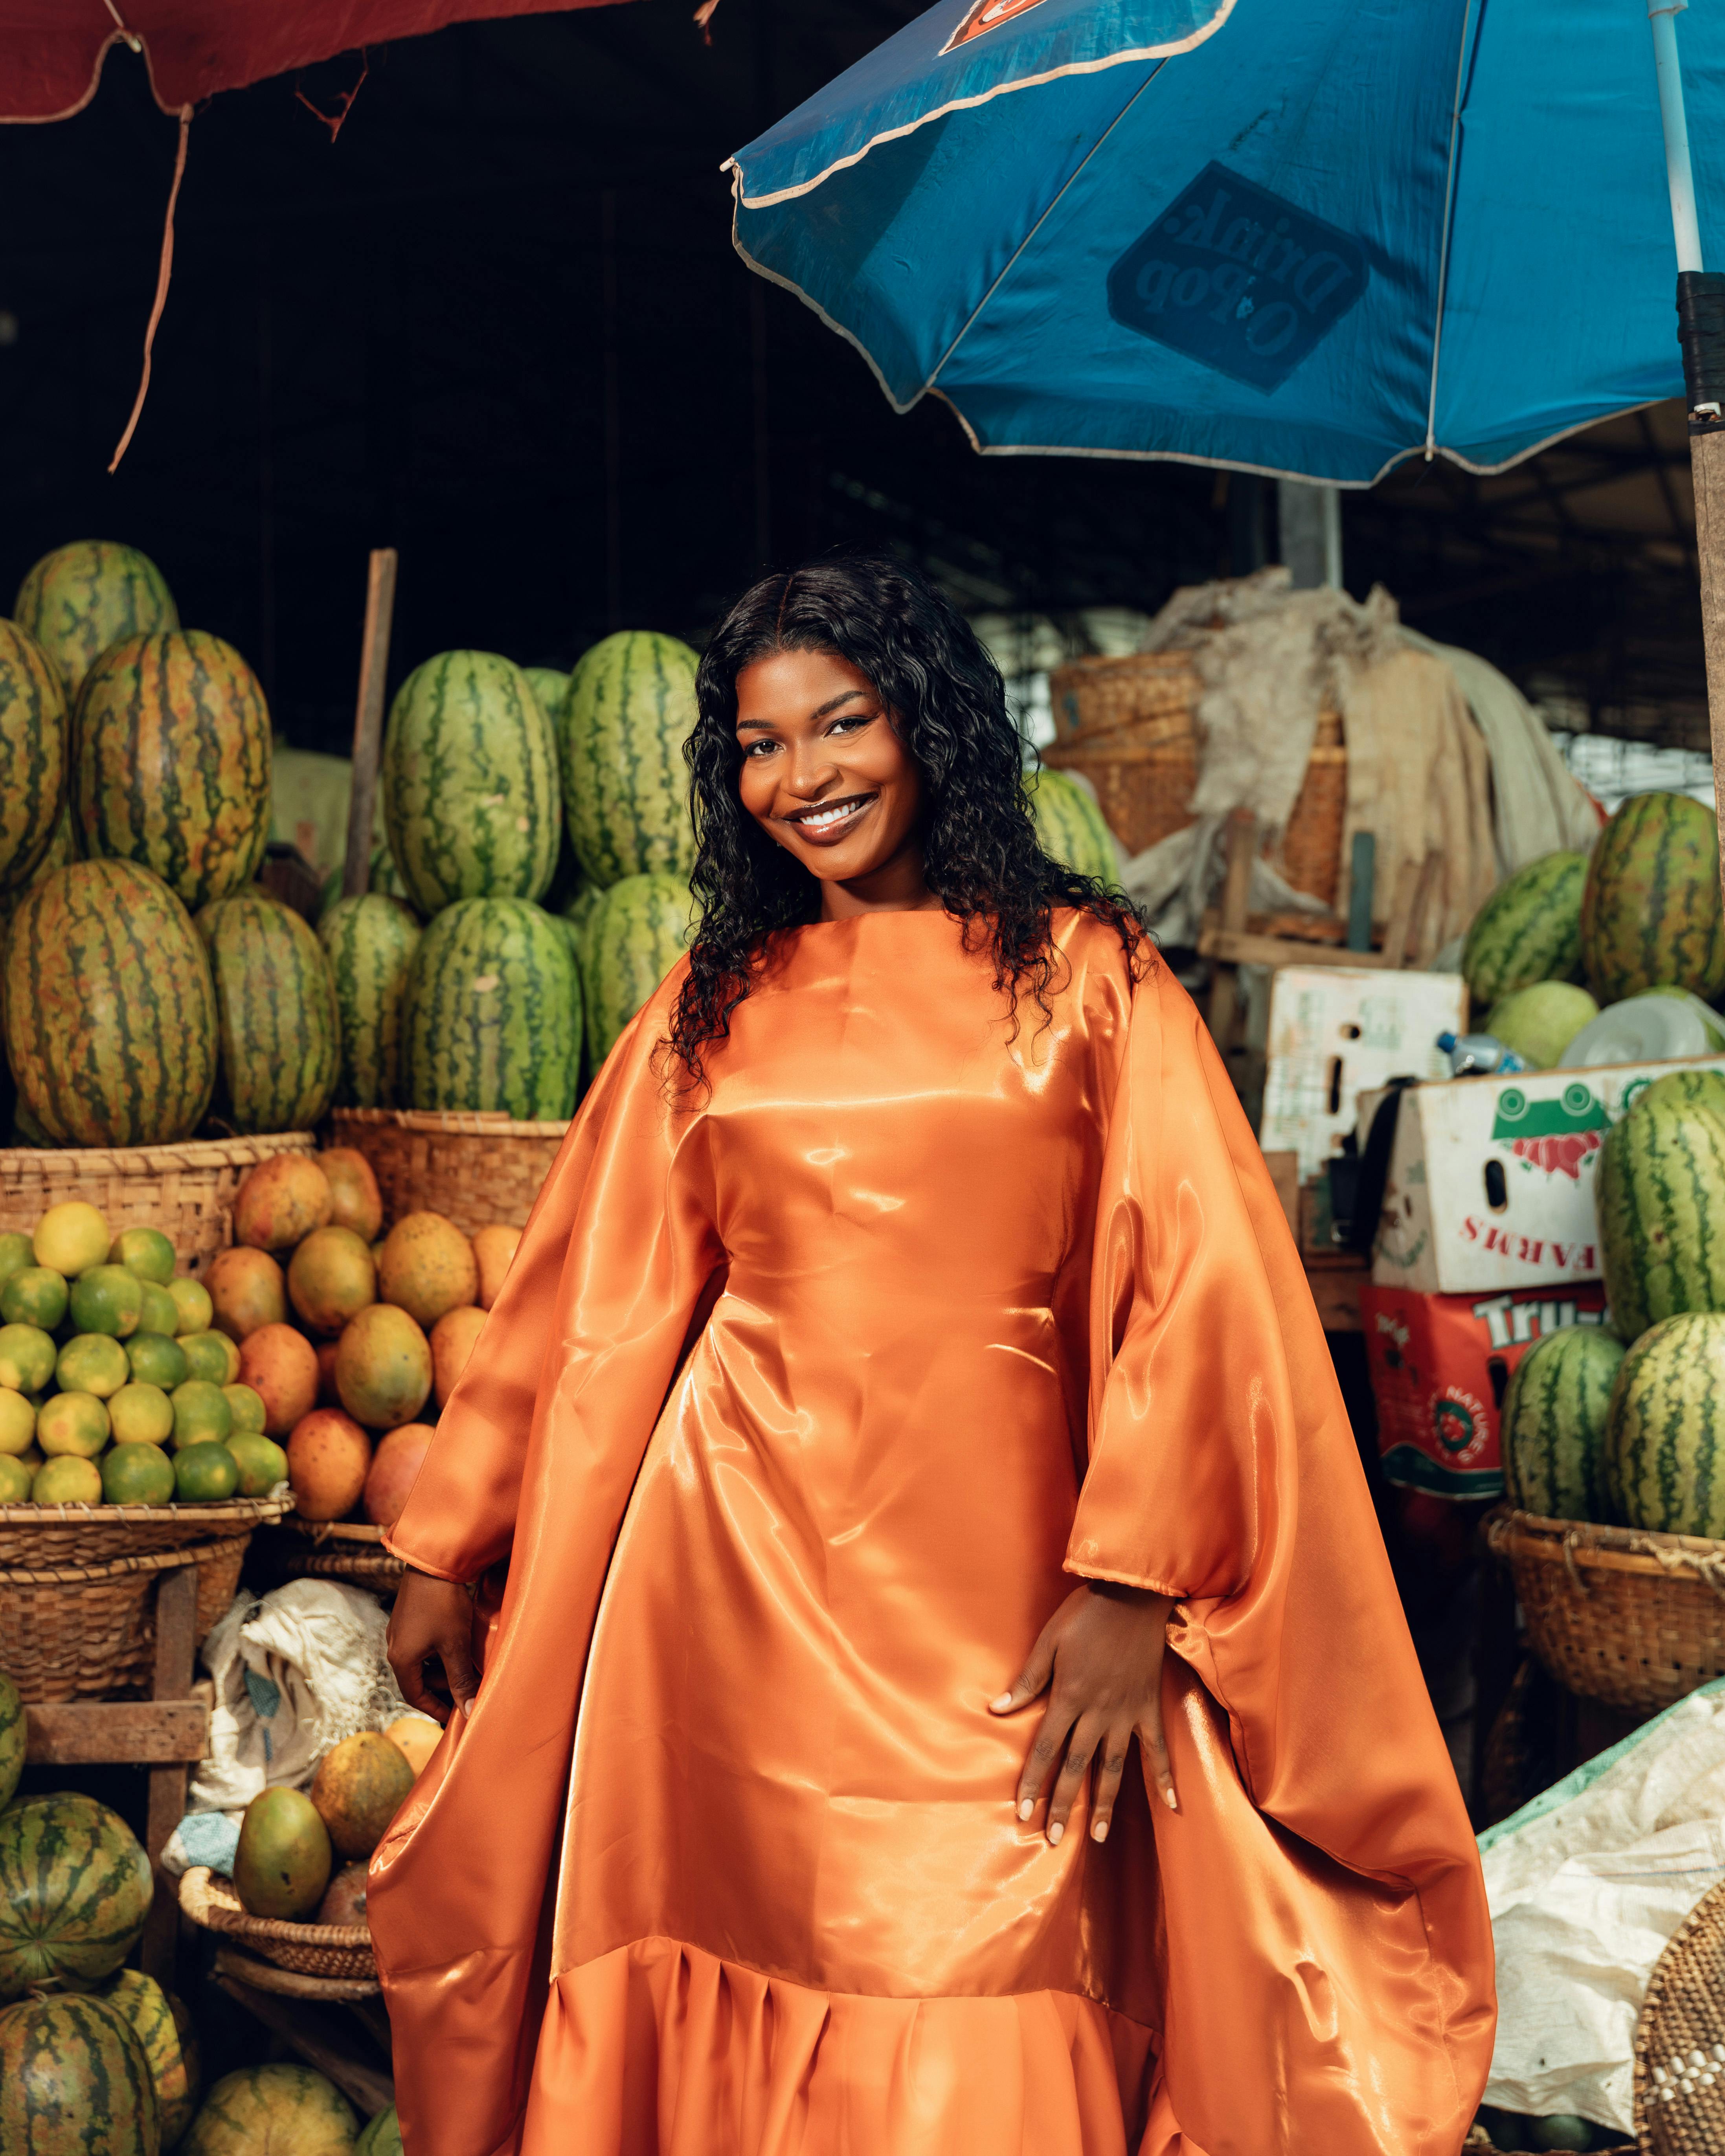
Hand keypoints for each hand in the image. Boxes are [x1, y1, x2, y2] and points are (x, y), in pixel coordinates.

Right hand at [387, 1568, 479, 1724]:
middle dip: (443, 1686)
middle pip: (419, 1679)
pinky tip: (459, 1645)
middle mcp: (395, 1646)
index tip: (455, 1714)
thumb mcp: (455, 1645)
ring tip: (467, 1667)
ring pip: (422, 1661)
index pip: (415, 1696)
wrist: (433, 1561)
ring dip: (442, 1668)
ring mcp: (401, 1630)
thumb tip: (470, 1711)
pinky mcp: (409, 1616)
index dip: (436, 1708)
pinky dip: (439, 1652)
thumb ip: (461, 1680)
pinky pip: (422, 1644)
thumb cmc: (443, 1604)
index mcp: (401, 1659)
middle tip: (468, 1687)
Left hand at [989, 1581, 1176, 1842]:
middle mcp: (1097, 1713)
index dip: (1033, 1783)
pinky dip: (1164, 1777)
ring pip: (1114, 1767)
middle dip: (1064, 1805)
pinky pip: (1158, 1749)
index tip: (1022, 1814)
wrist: (1133, 1595)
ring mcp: (1126, 1713)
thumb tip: (997, 1709)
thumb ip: (1027, 1680)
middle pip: (1076, 1767)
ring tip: (1098, 1837)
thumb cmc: (1085, 1614)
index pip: (1045, 1750)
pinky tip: (1171, 1807)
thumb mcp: (1048, 1641)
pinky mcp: (1148, 1708)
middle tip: (1055, 1839)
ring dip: (1104, 1803)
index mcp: (1068, 1697)